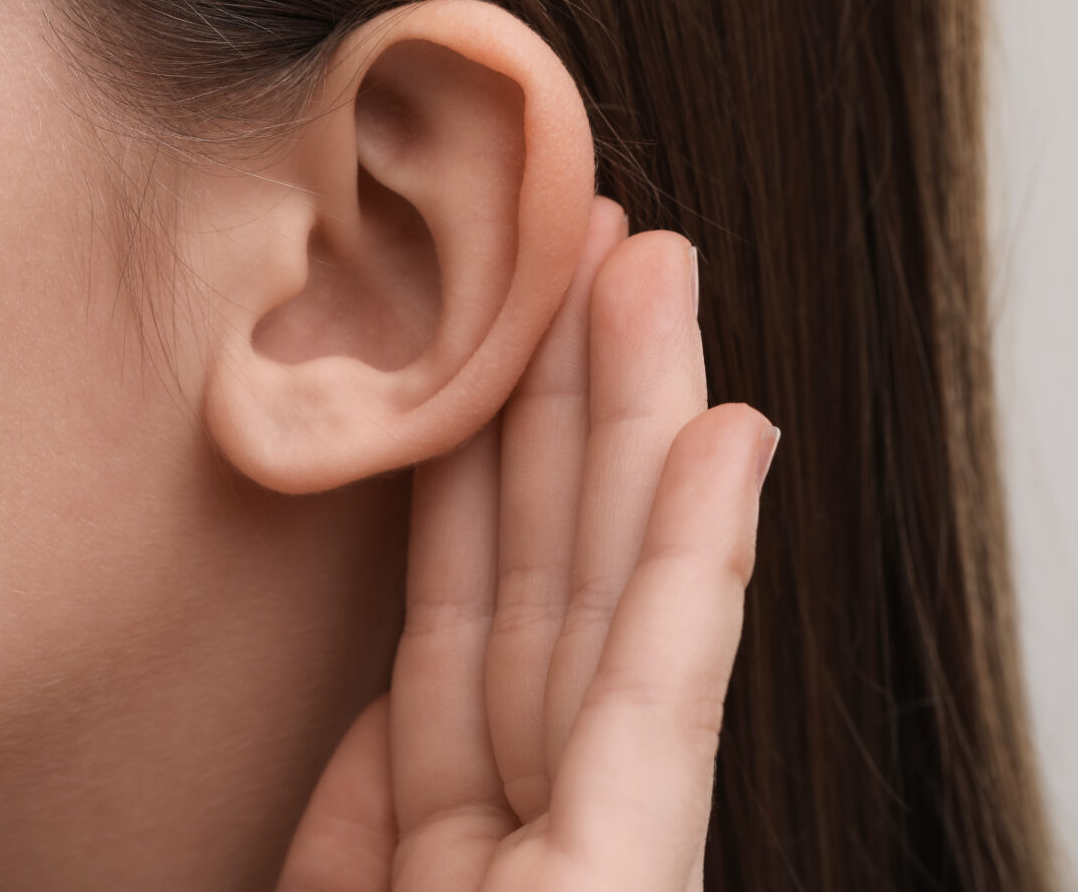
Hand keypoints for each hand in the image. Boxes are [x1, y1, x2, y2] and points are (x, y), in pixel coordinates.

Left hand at [276, 197, 778, 891]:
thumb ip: (348, 821)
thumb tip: (369, 709)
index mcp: (457, 849)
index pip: (471, 631)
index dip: (486, 474)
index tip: (489, 348)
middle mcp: (541, 833)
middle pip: (556, 584)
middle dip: (573, 406)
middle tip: (583, 250)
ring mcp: (599, 858)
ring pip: (620, 604)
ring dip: (647, 427)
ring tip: (657, 274)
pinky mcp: (631, 886)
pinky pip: (665, 706)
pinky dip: (701, 565)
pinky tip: (729, 430)